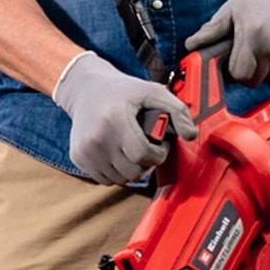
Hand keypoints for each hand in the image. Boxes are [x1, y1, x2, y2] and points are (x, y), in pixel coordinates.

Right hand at [53, 52, 179, 184]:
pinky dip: (115, 172)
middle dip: (146, 162)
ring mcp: (85, 150)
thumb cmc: (122, 91)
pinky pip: (105, 179)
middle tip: (147, 147)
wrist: (86, 89)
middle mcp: (97, 137)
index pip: (142, 155)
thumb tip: (191, 135)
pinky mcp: (78, 157)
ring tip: (132, 150)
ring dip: (131, 169)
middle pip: (132, 171)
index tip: (158, 144)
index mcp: (115, 119)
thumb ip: (177, 110)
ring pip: (120, 179)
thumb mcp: (153, 91)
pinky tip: (118, 154)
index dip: (157, 154)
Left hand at [182, 0, 269, 83]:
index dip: (233, 72)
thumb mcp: (231, 9)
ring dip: (265, 65)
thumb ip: (212, 31)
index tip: (232, 62)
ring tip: (264, 41)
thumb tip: (191, 46)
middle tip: (247, 51)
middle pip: (256, 79)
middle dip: (248, 71)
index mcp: (253, 33)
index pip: (240, 75)